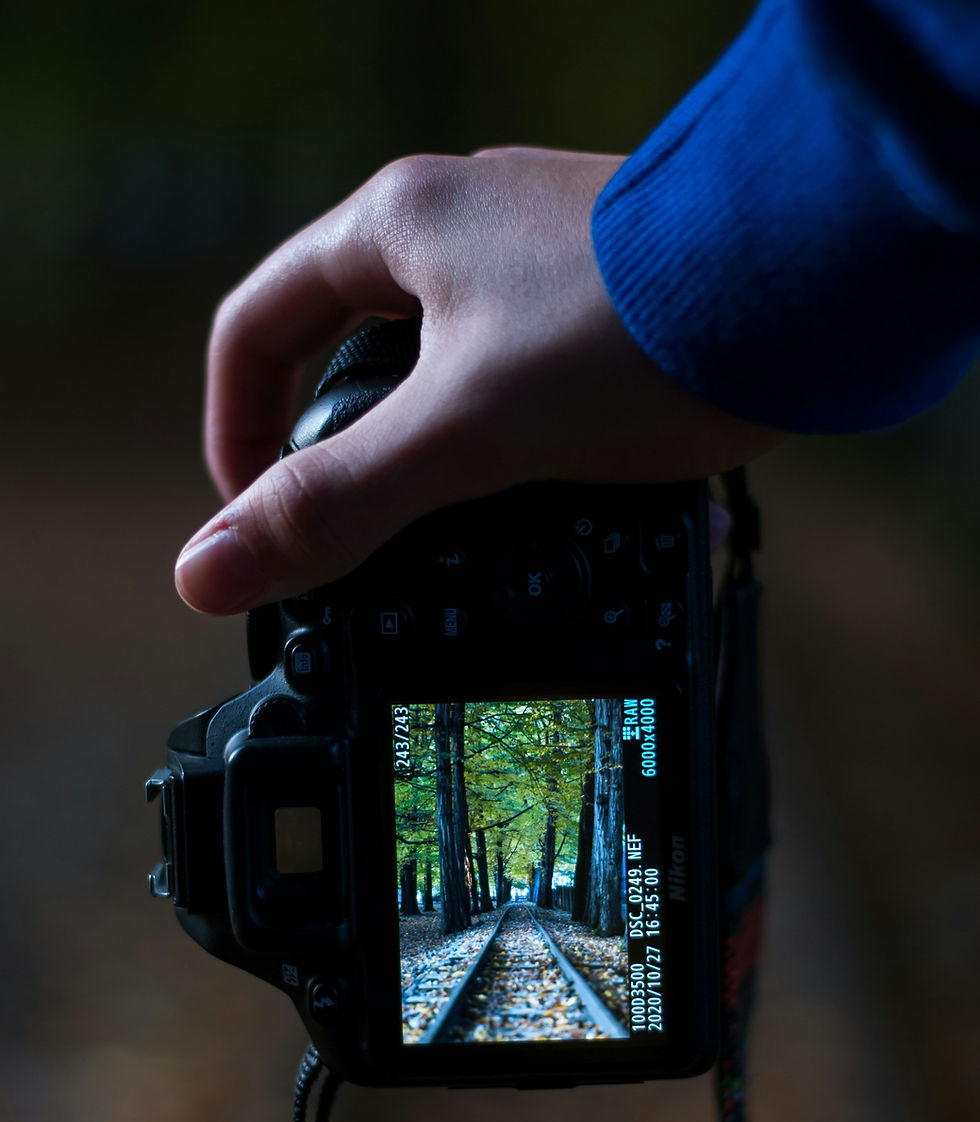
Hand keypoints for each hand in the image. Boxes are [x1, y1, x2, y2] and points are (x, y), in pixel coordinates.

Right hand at [177, 148, 781, 613]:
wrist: (816, 284)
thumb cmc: (637, 329)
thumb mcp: (464, 432)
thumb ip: (339, 503)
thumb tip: (207, 571)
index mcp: (397, 226)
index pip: (256, 325)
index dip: (235, 428)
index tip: (256, 511)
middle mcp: (462, 221)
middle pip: (344, 347)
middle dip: (335, 445)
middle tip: (352, 536)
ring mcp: (540, 253)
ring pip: (439, 364)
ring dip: (428, 448)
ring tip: (453, 533)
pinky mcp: (608, 293)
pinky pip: (520, 372)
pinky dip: (510, 438)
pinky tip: (547, 497)